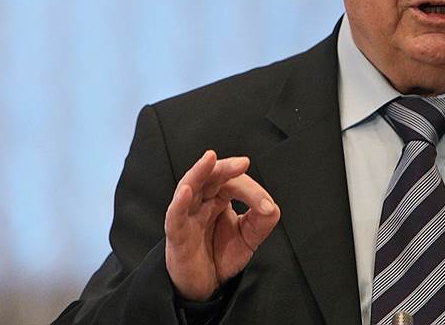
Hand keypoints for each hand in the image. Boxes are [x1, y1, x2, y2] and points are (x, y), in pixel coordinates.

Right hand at [164, 150, 280, 301]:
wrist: (205, 286)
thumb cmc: (220, 255)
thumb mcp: (248, 238)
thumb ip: (262, 221)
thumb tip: (270, 207)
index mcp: (218, 198)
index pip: (233, 183)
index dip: (251, 191)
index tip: (266, 206)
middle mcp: (201, 202)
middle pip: (210, 176)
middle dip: (225, 167)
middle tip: (243, 163)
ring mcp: (187, 216)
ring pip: (189, 186)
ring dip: (199, 171)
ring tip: (210, 158)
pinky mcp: (176, 235)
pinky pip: (174, 216)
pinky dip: (179, 203)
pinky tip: (187, 191)